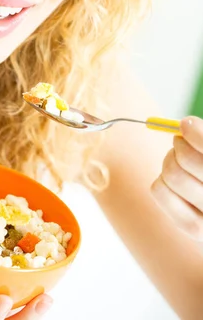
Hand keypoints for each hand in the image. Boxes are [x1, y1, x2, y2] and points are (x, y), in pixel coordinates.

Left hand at [151, 116, 202, 240]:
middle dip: (179, 144)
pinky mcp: (196, 230)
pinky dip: (161, 179)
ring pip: (172, 174)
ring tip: (178, 159)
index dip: (195, 132)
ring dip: (170, 159)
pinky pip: (159, 190)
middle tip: (180, 141)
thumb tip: (186, 125)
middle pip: (187, 159)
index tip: (185, 124)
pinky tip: (175, 181)